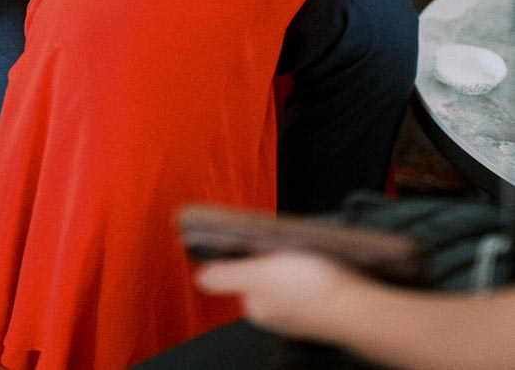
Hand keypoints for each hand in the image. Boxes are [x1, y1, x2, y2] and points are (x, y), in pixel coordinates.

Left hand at [195, 251, 366, 341]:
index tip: (262, 241)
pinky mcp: (323, 309)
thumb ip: (228, 275)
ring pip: (288, 281)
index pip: (244, 274)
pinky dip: (312, 275)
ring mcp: (301, 314)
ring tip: (306, 253)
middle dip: (272, 259)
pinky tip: (321, 266)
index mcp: (257, 307)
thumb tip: (199, 278)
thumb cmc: (309, 286)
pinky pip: (309, 286)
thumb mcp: (259, 273)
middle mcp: (276, 315)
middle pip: (265, 277)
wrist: (357, 306)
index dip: (251, 254)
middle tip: (286, 244)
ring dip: (293, 264)